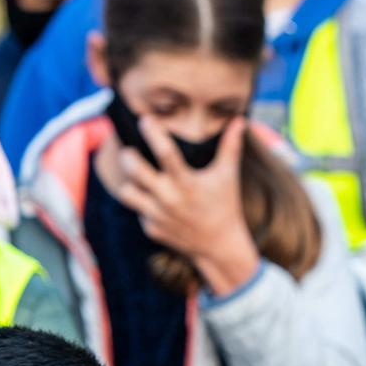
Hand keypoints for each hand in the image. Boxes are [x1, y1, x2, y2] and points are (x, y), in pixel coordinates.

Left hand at [117, 116, 259, 294]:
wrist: (219, 246)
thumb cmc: (224, 205)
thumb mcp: (228, 176)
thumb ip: (230, 146)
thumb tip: (239, 120)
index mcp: (186, 182)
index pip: (165, 152)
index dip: (152, 133)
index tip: (144, 119)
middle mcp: (169, 198)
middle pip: (134, 170)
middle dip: (127, 156)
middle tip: (129, 152)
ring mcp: (157, 216)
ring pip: (126, 192)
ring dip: (129, 182)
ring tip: (136, 176)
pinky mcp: (151, 229)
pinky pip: (136, 211)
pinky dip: (141, 204)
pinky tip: (151, 200)